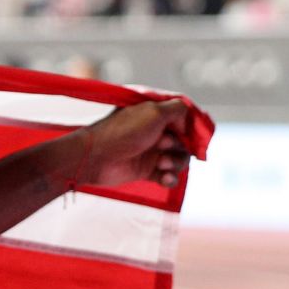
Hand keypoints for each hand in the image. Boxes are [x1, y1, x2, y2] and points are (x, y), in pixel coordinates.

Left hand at [78, 98, 192, 188]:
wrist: (96, 157)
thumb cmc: (123, 132)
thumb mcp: (153, 111)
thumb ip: (178, 109)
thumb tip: (190, 118)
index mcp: (155, 114)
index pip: (184, 118)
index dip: (191, 127)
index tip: (192, 135)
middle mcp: (155, 132)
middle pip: (185, 141)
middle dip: (180, 145)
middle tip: (163, 145)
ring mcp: (151, 151)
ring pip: (179, 159)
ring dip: (175, 162)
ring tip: (161, 163)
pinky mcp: (147, 170)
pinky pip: (169, 176)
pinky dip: (170, 178)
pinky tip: (165, 178)